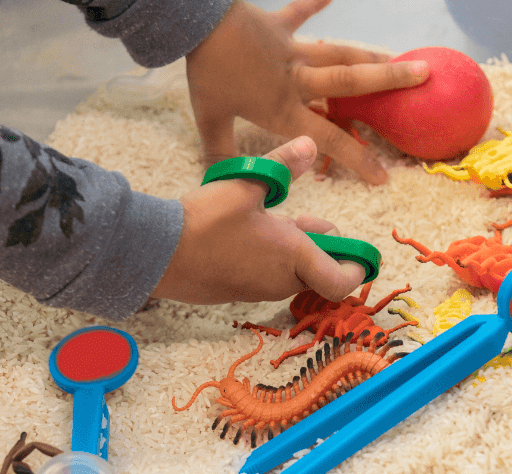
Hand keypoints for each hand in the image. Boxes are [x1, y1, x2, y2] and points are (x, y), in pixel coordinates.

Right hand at [152, 135, 365, 303]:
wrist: (157, 254)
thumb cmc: (204, 222)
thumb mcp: (245, 185)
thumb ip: (281, 166)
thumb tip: (309, 143)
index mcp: (293, 256)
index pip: (341, 281)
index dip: (354, 267)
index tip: (354, 251)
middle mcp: (280, 280)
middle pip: (317, 271)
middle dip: (319, 246)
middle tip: (304, 218)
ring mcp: (258, 290)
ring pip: (291, 272)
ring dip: (292, 250)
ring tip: (272, 219)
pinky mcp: (238, 292)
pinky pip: (266, 277)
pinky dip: (269, 258)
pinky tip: (246, 232)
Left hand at [185, 0, 429, 184]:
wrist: (198, 24)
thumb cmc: (207, 74)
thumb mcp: (210, 120)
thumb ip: (221, 153)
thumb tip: (223, 183)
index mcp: (283, 107)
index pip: (327, 140)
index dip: (357, 159)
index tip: (383, 175)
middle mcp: (297, 79)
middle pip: (350, 83)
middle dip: (388, 82)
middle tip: (423, 79)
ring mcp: (291, 48)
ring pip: (339, 53)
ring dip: (372, 54)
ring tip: (403, 56)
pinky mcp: (279, 23)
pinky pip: (302, 10)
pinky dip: (317, 1)